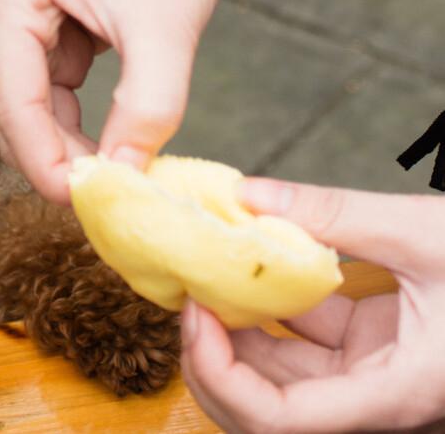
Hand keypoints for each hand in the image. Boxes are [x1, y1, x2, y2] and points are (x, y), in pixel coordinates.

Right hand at [0, 0, 255, 203]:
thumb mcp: (166, 28)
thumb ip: (147, 111)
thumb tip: (125, 181)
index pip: (14, 102)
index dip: (47, 163)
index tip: (92, 208)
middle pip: (14, 106)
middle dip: (59, 155)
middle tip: (111, 200)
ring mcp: (8, 4)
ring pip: (31, 100)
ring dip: (72, 136)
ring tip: (122, 168)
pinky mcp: (32, 13)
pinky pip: (48, 80)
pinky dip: (79, 110)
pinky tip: (114, 130)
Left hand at [182, 179, 444, 432]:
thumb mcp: (427, 233)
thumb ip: (334, 214)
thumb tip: (246, 193)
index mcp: (396, 393)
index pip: (280, 422)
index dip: (221, 379)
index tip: (195, 314)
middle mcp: (377, 396)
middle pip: (265, 405)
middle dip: (211, 355)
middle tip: (183, 289)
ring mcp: (373, 372)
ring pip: (279, 372)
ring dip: (235, 328)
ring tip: (205, 268)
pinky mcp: (374, 344)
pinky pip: (306, 338)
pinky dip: (270, 305)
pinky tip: (246, 260)